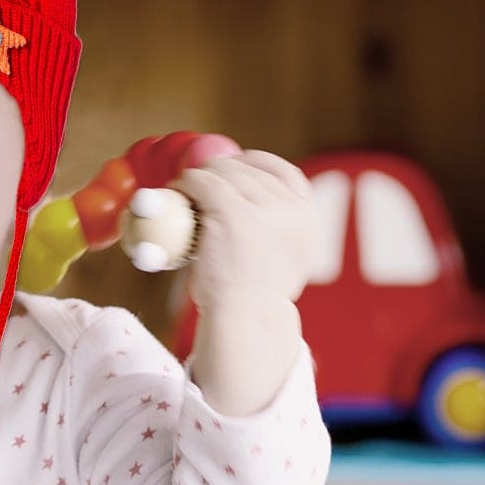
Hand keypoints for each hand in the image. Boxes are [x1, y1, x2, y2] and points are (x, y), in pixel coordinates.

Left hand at [173, 150, 318, 310]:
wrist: (244, 319)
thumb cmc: (253, 299)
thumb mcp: (283, 263)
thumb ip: (279, 235)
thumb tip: (258, 216)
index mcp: (307, 221)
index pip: (286, 174)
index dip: (256, 165)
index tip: (233, 169)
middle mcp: (292, 210)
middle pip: (252, 170)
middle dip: (222, 171)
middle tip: (199, 184)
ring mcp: (264, 209)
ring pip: (226, 172)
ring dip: (201, 176)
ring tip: (184, 189)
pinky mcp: (233, 212)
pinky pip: (204, 182)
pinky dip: (186, 181)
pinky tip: (176, 190)